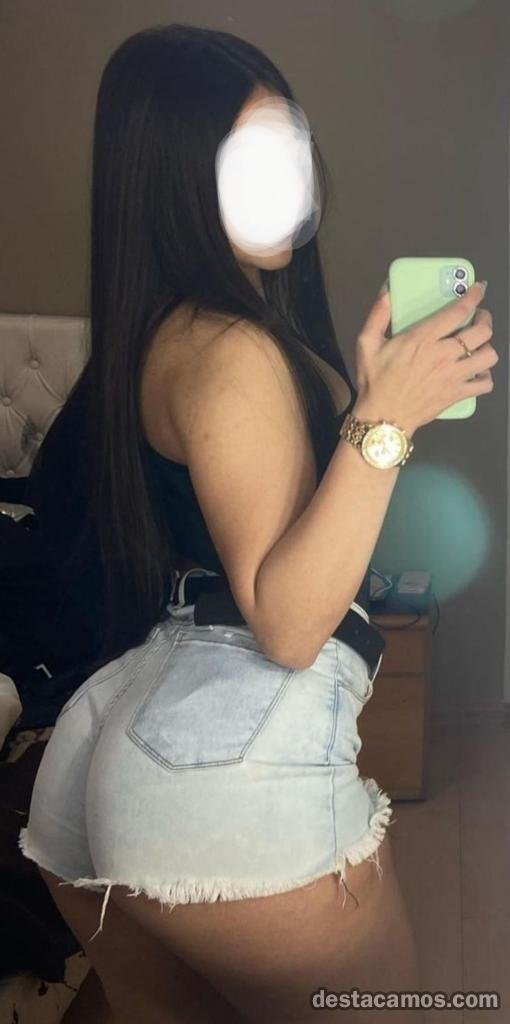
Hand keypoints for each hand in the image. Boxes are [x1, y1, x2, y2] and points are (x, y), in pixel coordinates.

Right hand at [354, 280, 496, 435]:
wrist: (382, 419)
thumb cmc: (375, 381)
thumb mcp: (366, 344)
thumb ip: (378, 314)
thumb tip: (388, 289)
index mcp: (423, 339)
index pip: (459, 311)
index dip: (474, 296)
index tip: (479, 289)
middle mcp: (444, 355)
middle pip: (482, 332)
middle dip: (485, 320)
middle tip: (478, 319)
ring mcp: (453, 376)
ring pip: (488, 356)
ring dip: (487, 347)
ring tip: (478, 346)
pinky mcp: (457, 394)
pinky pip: (485, 384)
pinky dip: (485, 377)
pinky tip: (476, 372)